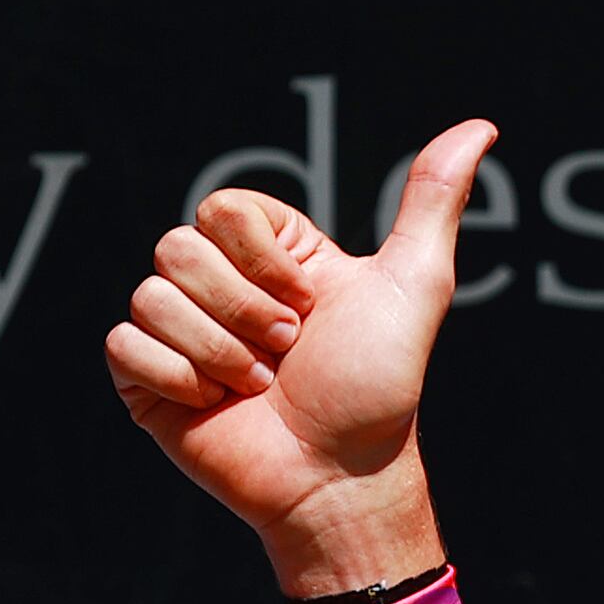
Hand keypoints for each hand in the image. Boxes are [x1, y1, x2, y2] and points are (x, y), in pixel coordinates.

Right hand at [108, 118, 493, 598]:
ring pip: (153, 296)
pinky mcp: (145, 378)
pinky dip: (178, 378)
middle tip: (285, 352)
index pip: (222, 207)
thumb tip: (480, 127)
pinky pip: (123, 344)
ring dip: (219, 352)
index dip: (262, 258)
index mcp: (269, 255)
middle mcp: (218, 285)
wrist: (340, 477)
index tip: (307, 303)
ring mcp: (178, 331)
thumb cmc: (378, 389)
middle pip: (178, 246)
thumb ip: (431, 201)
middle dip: (243, 309)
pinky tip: (216, 404)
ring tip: (257, 386)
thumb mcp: (415, 286)